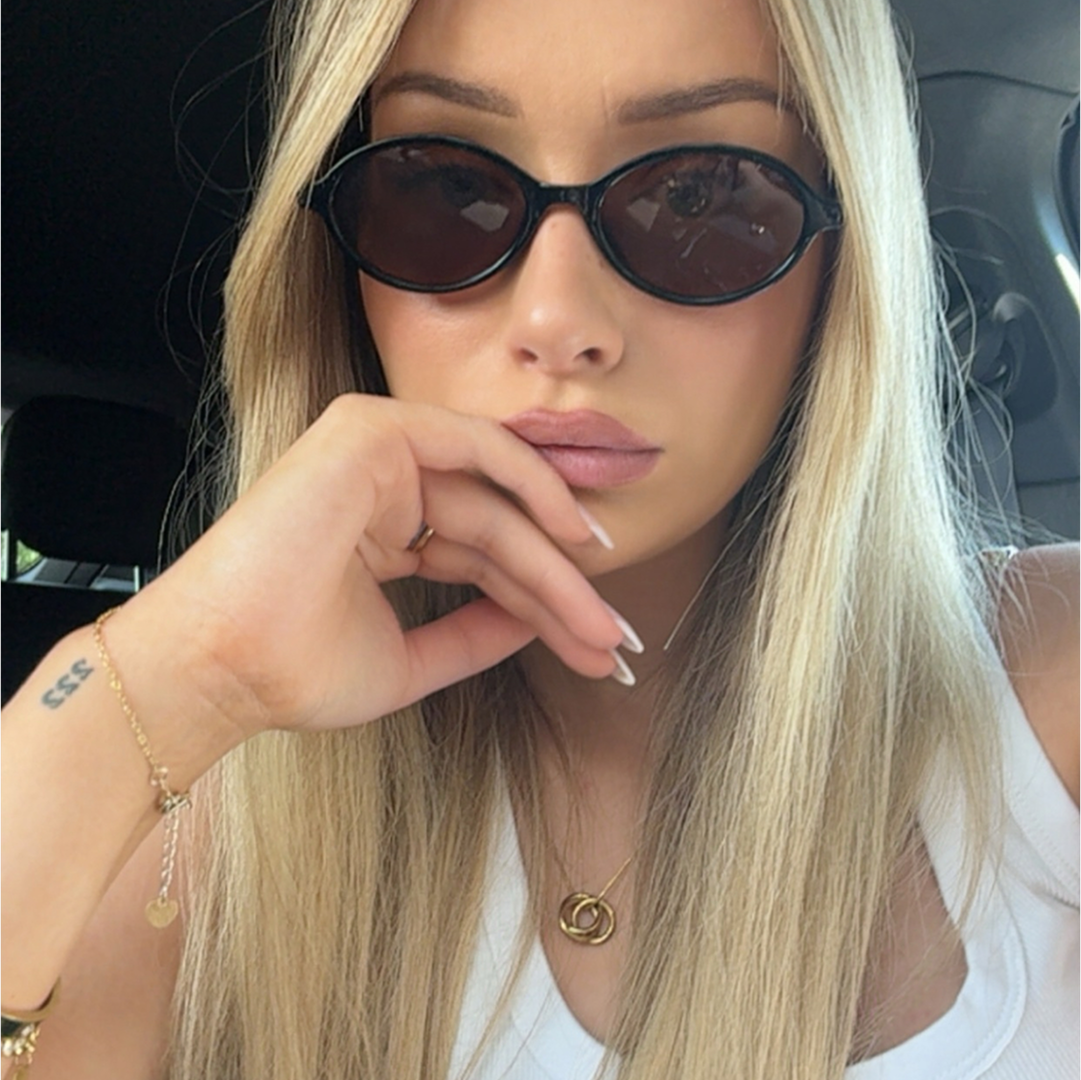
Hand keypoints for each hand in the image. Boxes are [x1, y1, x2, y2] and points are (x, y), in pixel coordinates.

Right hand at [107, 394, 625, 738]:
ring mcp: (376, 454)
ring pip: (495, 504)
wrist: (224, 668)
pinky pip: (476, 447)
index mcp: (384, 532)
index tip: (592, 644)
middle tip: (611, 641)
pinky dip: (531, 482)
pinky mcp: (371, 433)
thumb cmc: (294, 670)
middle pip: (498, 534)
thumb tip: (535, 622)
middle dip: (559, 589)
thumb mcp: (410, 660)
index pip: (483, 559)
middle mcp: (383, 488)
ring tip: (602, 625)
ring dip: (556, 564)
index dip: (540, 600)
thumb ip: (473, 635)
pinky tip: (577, 536)